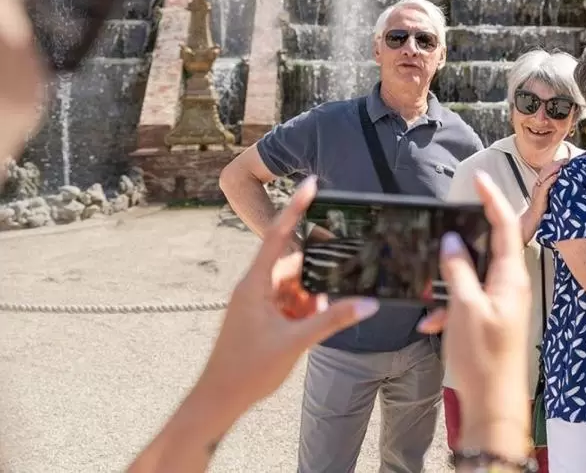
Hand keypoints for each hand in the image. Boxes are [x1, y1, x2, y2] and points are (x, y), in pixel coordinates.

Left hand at [193, 176, 378, 415]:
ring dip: (311, 298)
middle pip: (293, 265)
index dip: (296, 207)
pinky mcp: (260, 319)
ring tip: (322, 314)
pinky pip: (288, 304)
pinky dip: (304, 311)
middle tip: (344, 271)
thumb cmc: (246, 370)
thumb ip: (333, 319)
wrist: (217, 401)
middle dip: (318, 273)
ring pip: (293, 287)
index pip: (279, 235)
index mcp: (255, 284)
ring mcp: (256, 304)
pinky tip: (314, 326)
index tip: (310, 183)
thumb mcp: (296, 341)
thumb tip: (368, 304)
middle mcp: (254, 288)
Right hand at [416, 171, 531, 461]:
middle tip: (444, 225)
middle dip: (465, 237)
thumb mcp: (465, 308)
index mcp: (511, 277)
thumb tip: (451, 240)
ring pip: (473, 273)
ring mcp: (501, 301)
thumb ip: (458, 270)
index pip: (506, 225)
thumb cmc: (484, 360)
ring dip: (449, 277)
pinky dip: (447, 306)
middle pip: (490, 245)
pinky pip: (466, 298)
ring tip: (430, 286)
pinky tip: (431, 322)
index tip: (479, 178)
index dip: (493, 198)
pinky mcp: (489, 318)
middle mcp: (510, 285)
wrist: (493, 406)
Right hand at [520, 159, 566, 241]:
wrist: (531, 223)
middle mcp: (538, 186)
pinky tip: (558, 175)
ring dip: (555, 168)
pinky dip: (551, 179)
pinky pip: (544, 185)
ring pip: (545, 175)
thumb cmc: (541, 214)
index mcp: (541, 186)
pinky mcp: (539, 197)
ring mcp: (538, 191)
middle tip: (567, 160)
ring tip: (563, 163)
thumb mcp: (550, 200)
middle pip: (547, 170)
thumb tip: (570, 189)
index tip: (567, 161)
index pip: (548, 171)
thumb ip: (556, 192)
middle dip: (557, 163)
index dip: (557, 164)